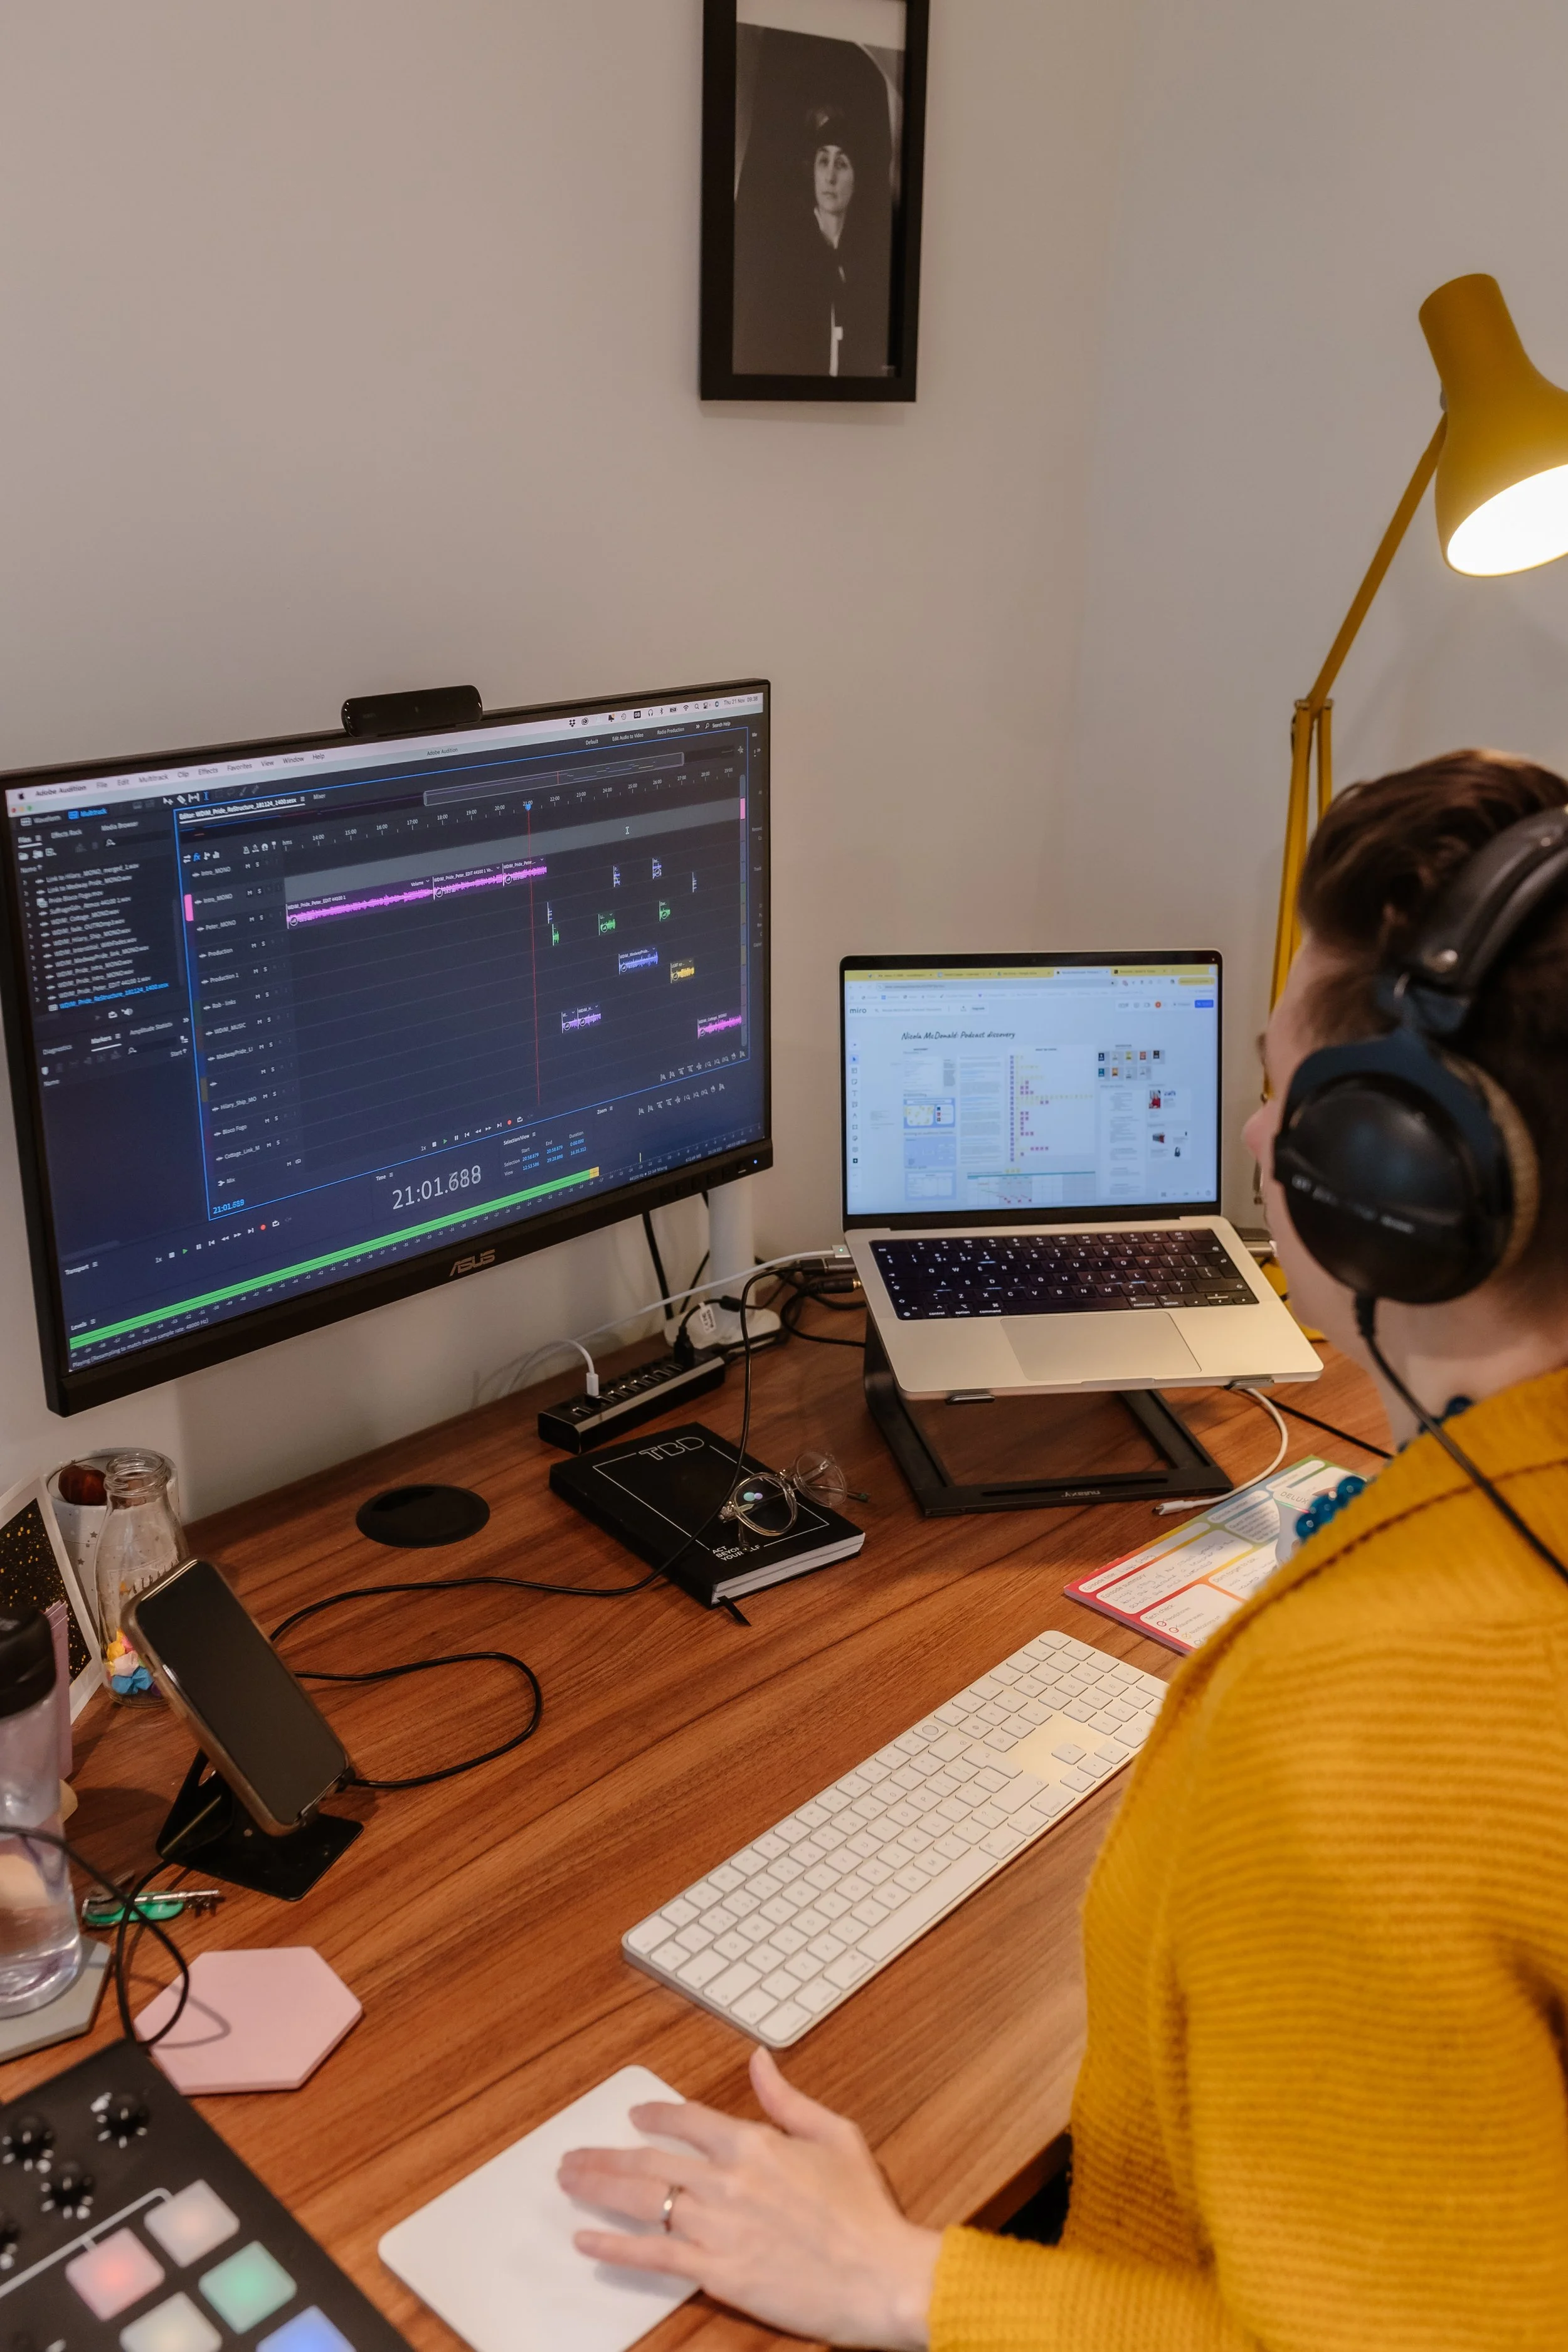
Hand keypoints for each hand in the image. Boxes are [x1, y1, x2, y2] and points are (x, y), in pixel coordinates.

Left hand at [557, 2045, 940, 2348]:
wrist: (880, 2276)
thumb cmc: (865, 2210)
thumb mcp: (835, 2135)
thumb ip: (787, 2099)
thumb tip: (758, 2059)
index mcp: (754, 2142)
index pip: (686, 2119)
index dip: (654, 2115)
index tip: (634, 2117)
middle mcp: (727, 2179)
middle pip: (650, 2159)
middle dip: (605, 2155)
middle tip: (575, 2157)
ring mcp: (717, 2226)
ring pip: (642, 2200)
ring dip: (598, 2189)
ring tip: (569, 2183)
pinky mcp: (717, 2272)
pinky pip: (652, 2255)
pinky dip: (613, 2248)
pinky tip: (586, 2242)